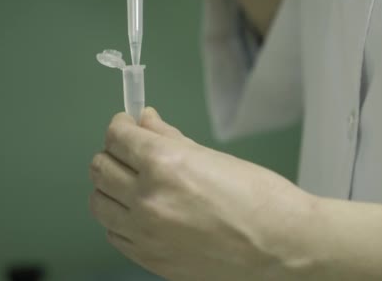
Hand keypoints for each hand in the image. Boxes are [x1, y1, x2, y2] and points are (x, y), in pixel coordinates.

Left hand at [89, 108, 314, 280]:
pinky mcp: (150, 260)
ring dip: (111, 186)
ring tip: (133, 182)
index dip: (120, 125)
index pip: (117, 137)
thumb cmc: (261, 200)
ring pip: (98, 202)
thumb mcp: (213, 157)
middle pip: (100, 167)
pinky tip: (141, 212)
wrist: (283, 246)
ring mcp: (145, 234)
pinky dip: (120, 218)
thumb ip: (169, 138)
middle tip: (130, 150)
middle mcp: (147, 200)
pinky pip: (115, 233)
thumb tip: (145, 122)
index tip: (127, 124)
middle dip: (113, 153)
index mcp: (165, 166)